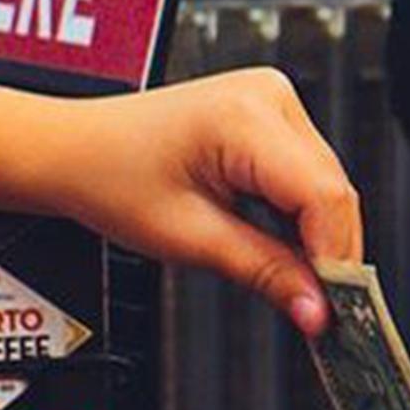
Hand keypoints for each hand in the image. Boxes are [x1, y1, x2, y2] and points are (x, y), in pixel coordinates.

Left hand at [45, 68, 360, 335]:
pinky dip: (300, 215)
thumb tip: (316, 309)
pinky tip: (287, 249)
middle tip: (321, 312)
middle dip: (329, 254)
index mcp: (243, 117)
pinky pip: (304, 172)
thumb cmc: (107, 175)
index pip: (324, 196)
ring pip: (324, 184)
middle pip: (331, 190)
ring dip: (317, 236)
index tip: (336, 309)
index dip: (335, 259)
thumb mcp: (188, 237)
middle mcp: (265, 96)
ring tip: (300, 285)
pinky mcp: (266, 115)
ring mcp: (269, 100)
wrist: (72, 150)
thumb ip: (264, 272)